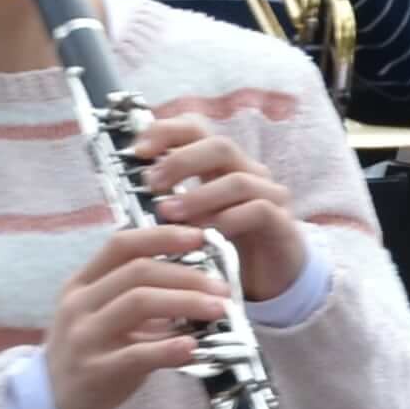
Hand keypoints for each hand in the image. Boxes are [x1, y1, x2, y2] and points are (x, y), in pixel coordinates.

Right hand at [41, 224, 230, 408]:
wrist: (56, 401)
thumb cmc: (94, 349)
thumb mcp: (105, 313)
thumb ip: (141, 292)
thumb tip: (201, 276)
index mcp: (82, 283)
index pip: (121, 245)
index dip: (162, 236)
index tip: (200, 238)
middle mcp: (78, 304)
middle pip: (138, 272)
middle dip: (187, 275)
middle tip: (223, 287)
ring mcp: (84, 337)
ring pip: (138, 303)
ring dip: (186, 302)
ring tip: (219, 310)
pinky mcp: (95, 371)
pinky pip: (136, 354)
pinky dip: (169, 348)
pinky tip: (194, 346)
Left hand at [126, 115, 306, 302]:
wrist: (269, 278)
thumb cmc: (225, 243)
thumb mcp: (191, 217)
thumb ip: (168, 199)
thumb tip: (126, 188)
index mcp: (222, 165)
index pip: (198, 129)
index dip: (167, 131)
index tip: (139, 150)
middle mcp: (249, 172)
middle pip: (220, 146)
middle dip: (181, 161)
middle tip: (151, 184)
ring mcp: (270, 196)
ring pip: (239, 180)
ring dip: (199, 196)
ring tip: (170, 214)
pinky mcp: (283, 223)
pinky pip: (258, 210)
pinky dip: (227, 220)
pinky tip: (205, 234)